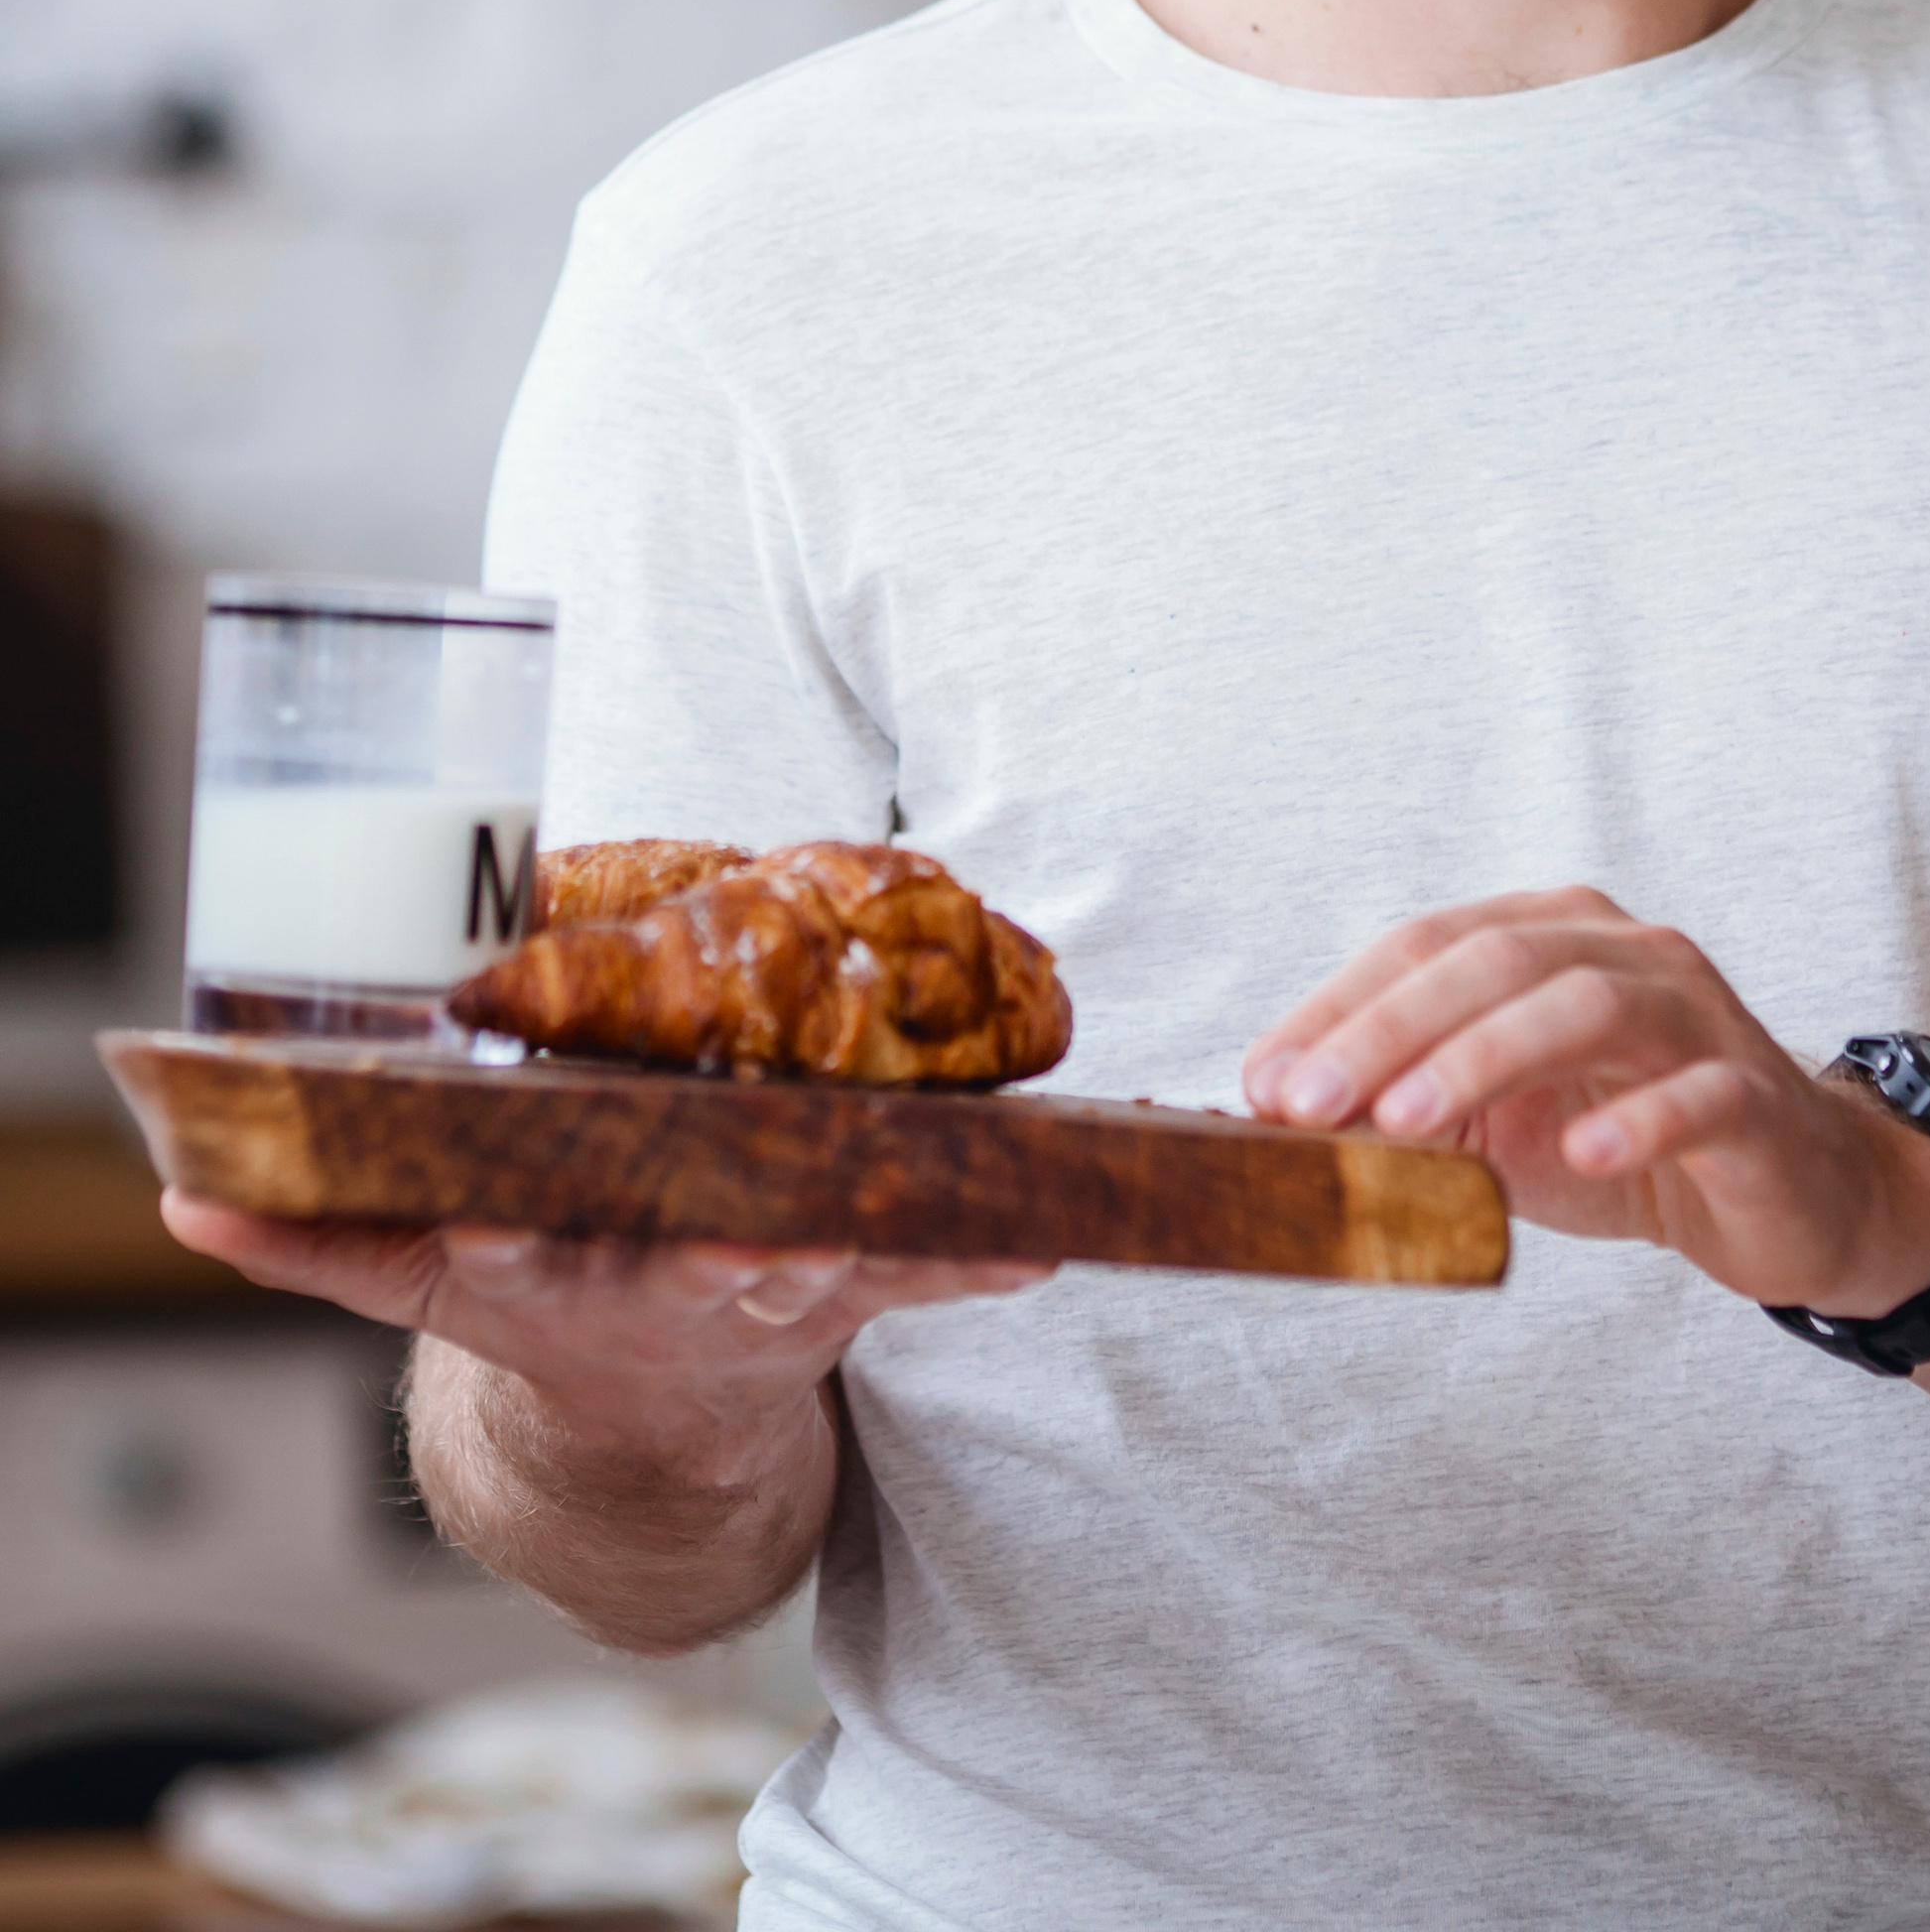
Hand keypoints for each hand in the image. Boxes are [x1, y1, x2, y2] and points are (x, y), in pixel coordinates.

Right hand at [160, 1191, 1047, 1459]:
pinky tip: (1052, 1240)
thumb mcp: (421, 1267)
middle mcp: (667, 1287)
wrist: (638, 1425)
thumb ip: (319, 1237)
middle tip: (769, 1236)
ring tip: (958, 1221)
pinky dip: (986, 1259)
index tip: (526, 1235)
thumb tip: (186, 1195)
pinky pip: (926, 1270)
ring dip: (887, 1249)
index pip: (540, 1256)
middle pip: (703, 1269)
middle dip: (739, 1254)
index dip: (527, 1246)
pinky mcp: (850, 1288)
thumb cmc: (541, 1278)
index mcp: (560, 1270)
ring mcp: (768, 1294)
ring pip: (828, 1270)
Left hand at [1242, 888, 1929, 1319]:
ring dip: (1484, 1057)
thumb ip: (1406, 1108)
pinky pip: (1697, 1091)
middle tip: (1312, 1105)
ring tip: (1406, 1123)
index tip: (1264, 1084)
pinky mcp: (1755, 1094)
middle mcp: (1624, 952)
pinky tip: (1580, 1152)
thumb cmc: (1620, 1137)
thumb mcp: (1496, 1126)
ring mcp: (1696, 1015)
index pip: (1427, 944)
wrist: (1786, 1193)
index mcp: (1550, 937)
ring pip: (1587, 1004)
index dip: (1340, 1007)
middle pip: (1496, 959)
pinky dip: (1635, 1117)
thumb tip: (1282, 1117)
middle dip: (1391, 1029)